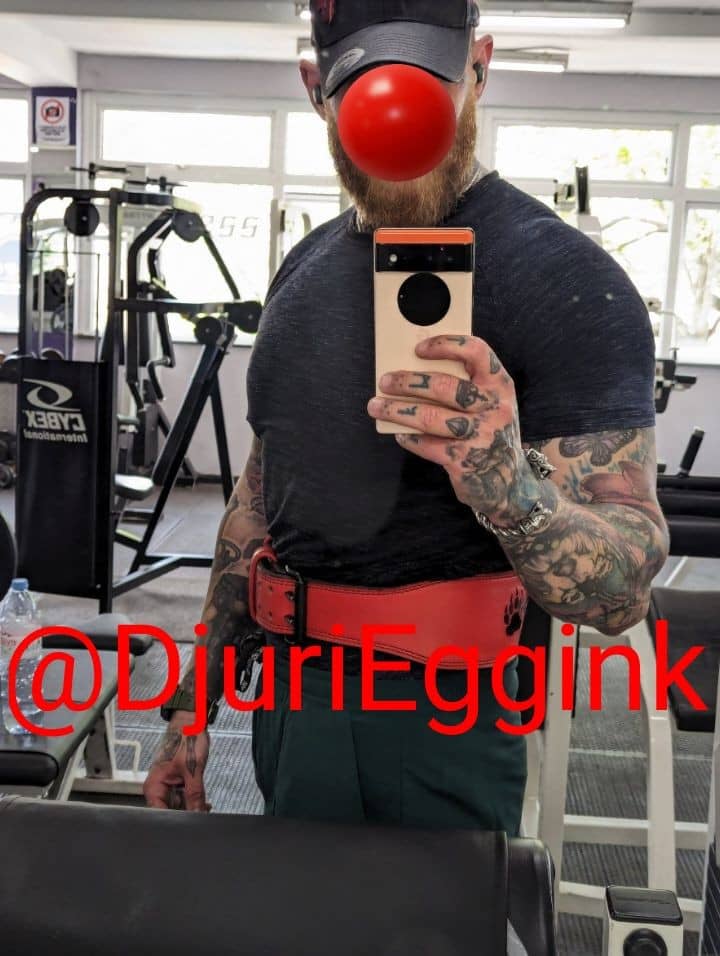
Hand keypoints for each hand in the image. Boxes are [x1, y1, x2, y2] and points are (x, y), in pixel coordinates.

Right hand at [143, 711, 210, 811]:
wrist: (192, 722)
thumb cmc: (186, 738)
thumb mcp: (193, 769)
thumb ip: (195, 794)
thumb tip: (197, 813)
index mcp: (154, 786)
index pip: (160, 814)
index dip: (175, 821)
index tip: (190, 824)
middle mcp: (159, 788)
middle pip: (170, 812)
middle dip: (187, 815)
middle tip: (202, 817)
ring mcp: (169, 786)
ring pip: (180, 807)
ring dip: (192, 808)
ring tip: (205, 809)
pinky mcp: (179, 783)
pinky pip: (185, 798)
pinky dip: (194, 800)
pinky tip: (205, 803)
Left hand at [367, 335, 539, 525]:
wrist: (510, 483)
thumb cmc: (490, 433)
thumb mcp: (491, 404)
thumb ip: (466, 385)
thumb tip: (416, 371)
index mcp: (500, 386)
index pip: (476, 352)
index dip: (445, 345)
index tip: (418, 349)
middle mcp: (494, 408)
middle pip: (444, 385)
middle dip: (408, 382)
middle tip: (385, 381)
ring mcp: (481, 436)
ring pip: (430, 417)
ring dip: (398, 410)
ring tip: (377, 407)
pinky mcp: (465, 462)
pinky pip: (428, 445)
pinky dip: (410, 438)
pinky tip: (400, 434)